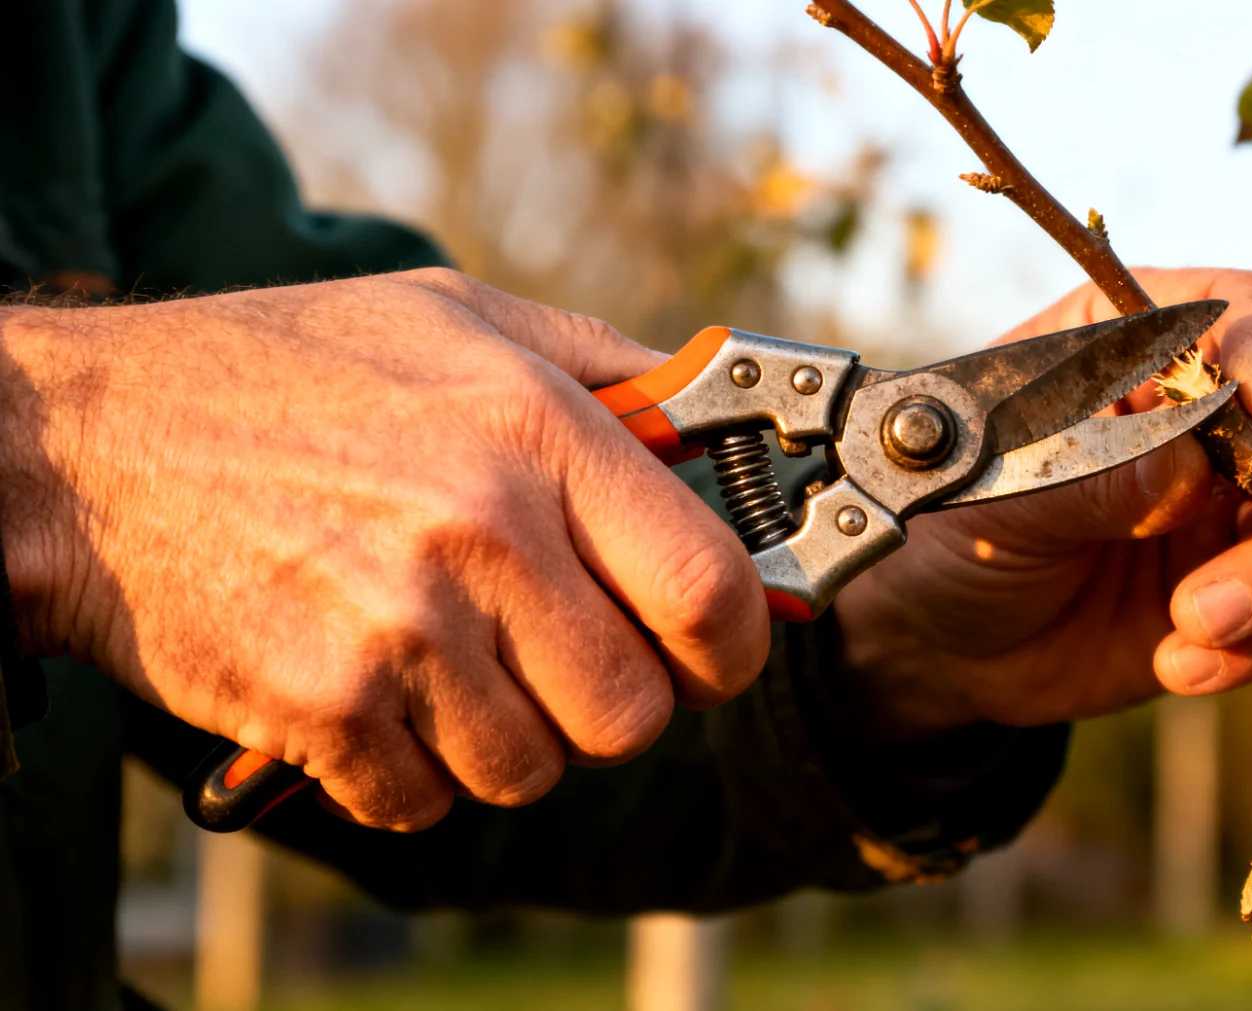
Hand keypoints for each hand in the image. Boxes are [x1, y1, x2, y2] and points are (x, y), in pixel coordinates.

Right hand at [0, 269, 769, 829]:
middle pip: (631, 714)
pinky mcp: (321, 708)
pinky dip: (408, 772)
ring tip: (448, 664)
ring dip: (503, 739)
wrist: (81, 447)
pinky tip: (373, 694)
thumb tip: (715, 419)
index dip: (733, 646)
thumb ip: (605, 368)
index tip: (711, 653)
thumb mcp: (458, 319)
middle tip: (562, 663)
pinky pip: (424, 802)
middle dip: (608, 706)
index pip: (710, 593)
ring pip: (530, 769)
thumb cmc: (279, 372)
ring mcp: (401, 629)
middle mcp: (484, 533)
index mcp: (539, 433)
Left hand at [833, 268, 1251, 737]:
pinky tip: (1177, 663)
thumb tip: (1189, 471)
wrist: (939, 644)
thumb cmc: (954, 528)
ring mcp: (1236, 501)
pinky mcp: (1243, 590)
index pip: (1244, 308)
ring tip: (1196, 617)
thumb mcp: (1004, 490)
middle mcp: (1212, 412)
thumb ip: (1094, 475)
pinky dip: (1250, 645)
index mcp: (1143, 341)